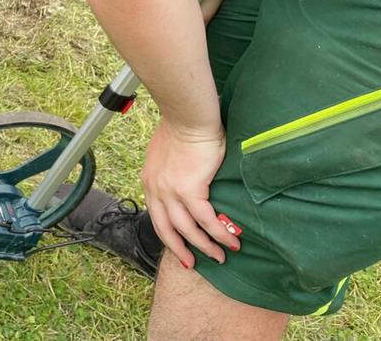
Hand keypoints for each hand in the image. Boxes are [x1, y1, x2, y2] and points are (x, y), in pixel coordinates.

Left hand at [141, 119, 238, 267]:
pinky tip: (231, 241)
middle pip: (166, 228)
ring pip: (187, 229)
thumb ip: (170, 169)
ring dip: (205, 246)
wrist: (188, 116)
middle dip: (180, 249)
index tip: (176, 247)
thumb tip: (182, 176)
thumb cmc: (182, 127)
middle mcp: (156, 188)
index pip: (156, 214)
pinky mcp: (190, 189)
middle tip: (193, 263)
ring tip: (220, 256)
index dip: (167, 233)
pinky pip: (206, 220)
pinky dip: (219, 233)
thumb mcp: (166, 152)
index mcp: (149, 180)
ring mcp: (171, 191)